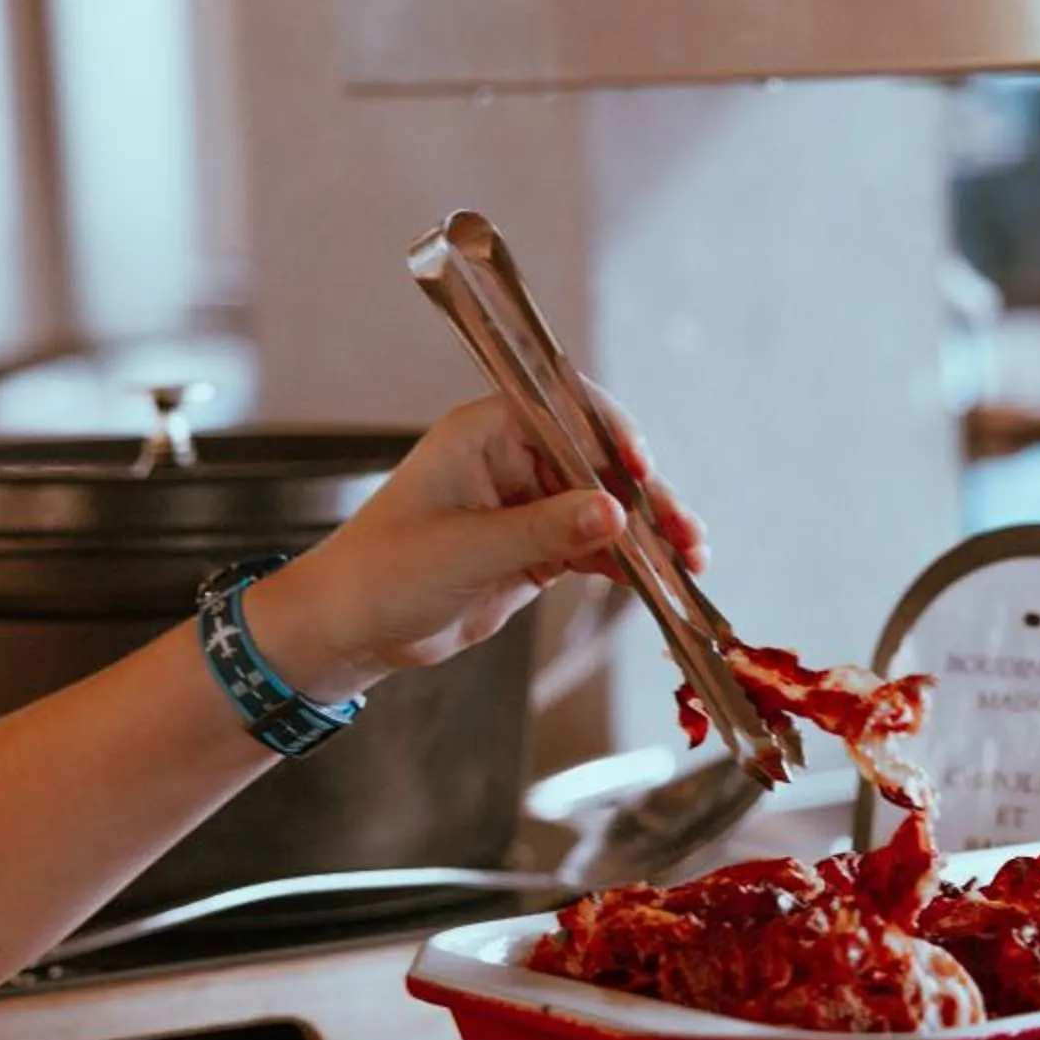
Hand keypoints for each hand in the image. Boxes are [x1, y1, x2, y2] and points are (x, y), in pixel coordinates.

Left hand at [246, 395, 705, 705]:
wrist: (350, 630)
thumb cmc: (383, 573)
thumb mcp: (466, 550)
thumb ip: (544, 530)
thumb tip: (615, 514)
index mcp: (487, 431)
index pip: (567, 409)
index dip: (611, 434)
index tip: (639, 469)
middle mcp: (514, 457)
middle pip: (599, 462)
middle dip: (646, 496)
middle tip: (684, 533)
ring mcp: (528, 503)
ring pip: (605, 507)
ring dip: (648, 532)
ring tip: (690, 559)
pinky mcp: (536, 546)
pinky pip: (594, 545)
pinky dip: (628, 561)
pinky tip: (660, 578)